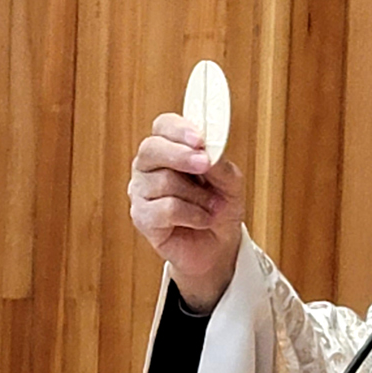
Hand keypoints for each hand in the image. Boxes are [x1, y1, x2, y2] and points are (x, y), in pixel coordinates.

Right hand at [128, 112, 245, 311]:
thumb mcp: (230, 182)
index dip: (179, 129)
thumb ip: (219, 164)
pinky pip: (166, 208)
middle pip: (151, 149)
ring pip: (163, 181)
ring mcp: (141, 191)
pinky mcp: (141, 217)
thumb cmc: (219, 208)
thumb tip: (208, 152)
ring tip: (212, 206)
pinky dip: (192, 214)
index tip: (200, 139)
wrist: (217, 246)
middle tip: (205, 165)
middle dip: (181, 155)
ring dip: (197, 195)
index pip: (163, 126)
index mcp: (169, 148)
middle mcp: (149, 167)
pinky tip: (201, 220)